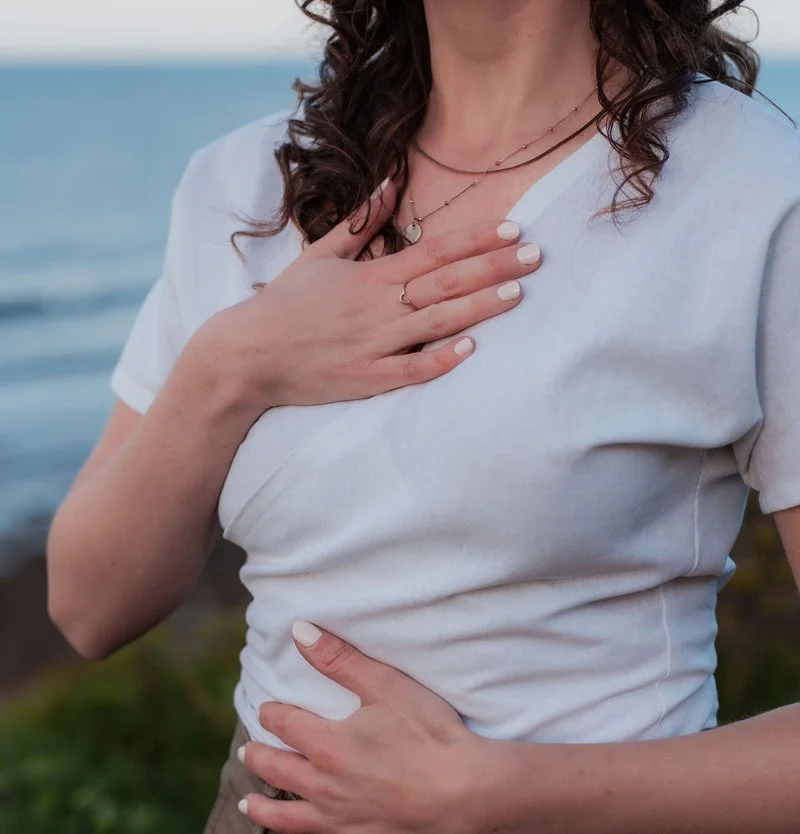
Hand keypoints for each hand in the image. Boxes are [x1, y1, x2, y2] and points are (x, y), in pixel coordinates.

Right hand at [198, 177, 542, 411]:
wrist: (248, 356)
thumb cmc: (286, 304)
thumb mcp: (319, 255)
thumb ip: (360, 223)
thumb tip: (390, 184)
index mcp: (369, 276)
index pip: (433, 251)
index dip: (476, 239)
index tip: (513, 228)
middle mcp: (377, 307)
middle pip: (445, 283)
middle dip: (493, 268)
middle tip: (536, 256)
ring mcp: (372, 345)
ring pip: (435, 324)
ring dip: (478, 308)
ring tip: (518, 294)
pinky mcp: (365, 380)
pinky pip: (409, 371)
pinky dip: (438, 361)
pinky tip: (471, 350)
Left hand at [236, 622, 484, 833]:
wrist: (465, 792)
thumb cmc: (428, 733)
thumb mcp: (384, 685)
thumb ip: (339, 659)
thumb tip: (299, 631)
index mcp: (328, 745)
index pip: (286, 725)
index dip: (273, 714)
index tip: (266, 709)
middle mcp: (325, 786)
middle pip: (278, 771)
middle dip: (259, 759)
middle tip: (246, 752)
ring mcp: (341, 821)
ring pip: (288, 818)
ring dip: (264, 810)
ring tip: (249, 807)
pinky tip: (303, 832)